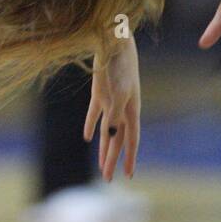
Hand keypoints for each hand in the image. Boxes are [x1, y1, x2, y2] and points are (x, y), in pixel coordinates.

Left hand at [84, 37, 140, 179]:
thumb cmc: (119, 66)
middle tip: (108, 179)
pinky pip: (95, 115)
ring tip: (101, 165)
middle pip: (118, 140)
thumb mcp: (117, 92)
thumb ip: (114, 115)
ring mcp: (111, 101)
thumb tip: (110, 136)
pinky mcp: (99, 93)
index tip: (128, 176)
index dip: (129, 159)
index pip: (131, 140)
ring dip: (104, 148)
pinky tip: (88, 138)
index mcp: (132, 110)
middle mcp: (123, 109)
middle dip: (113, 160)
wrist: (113, 42)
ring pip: (107, 131)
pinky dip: (91, 126)